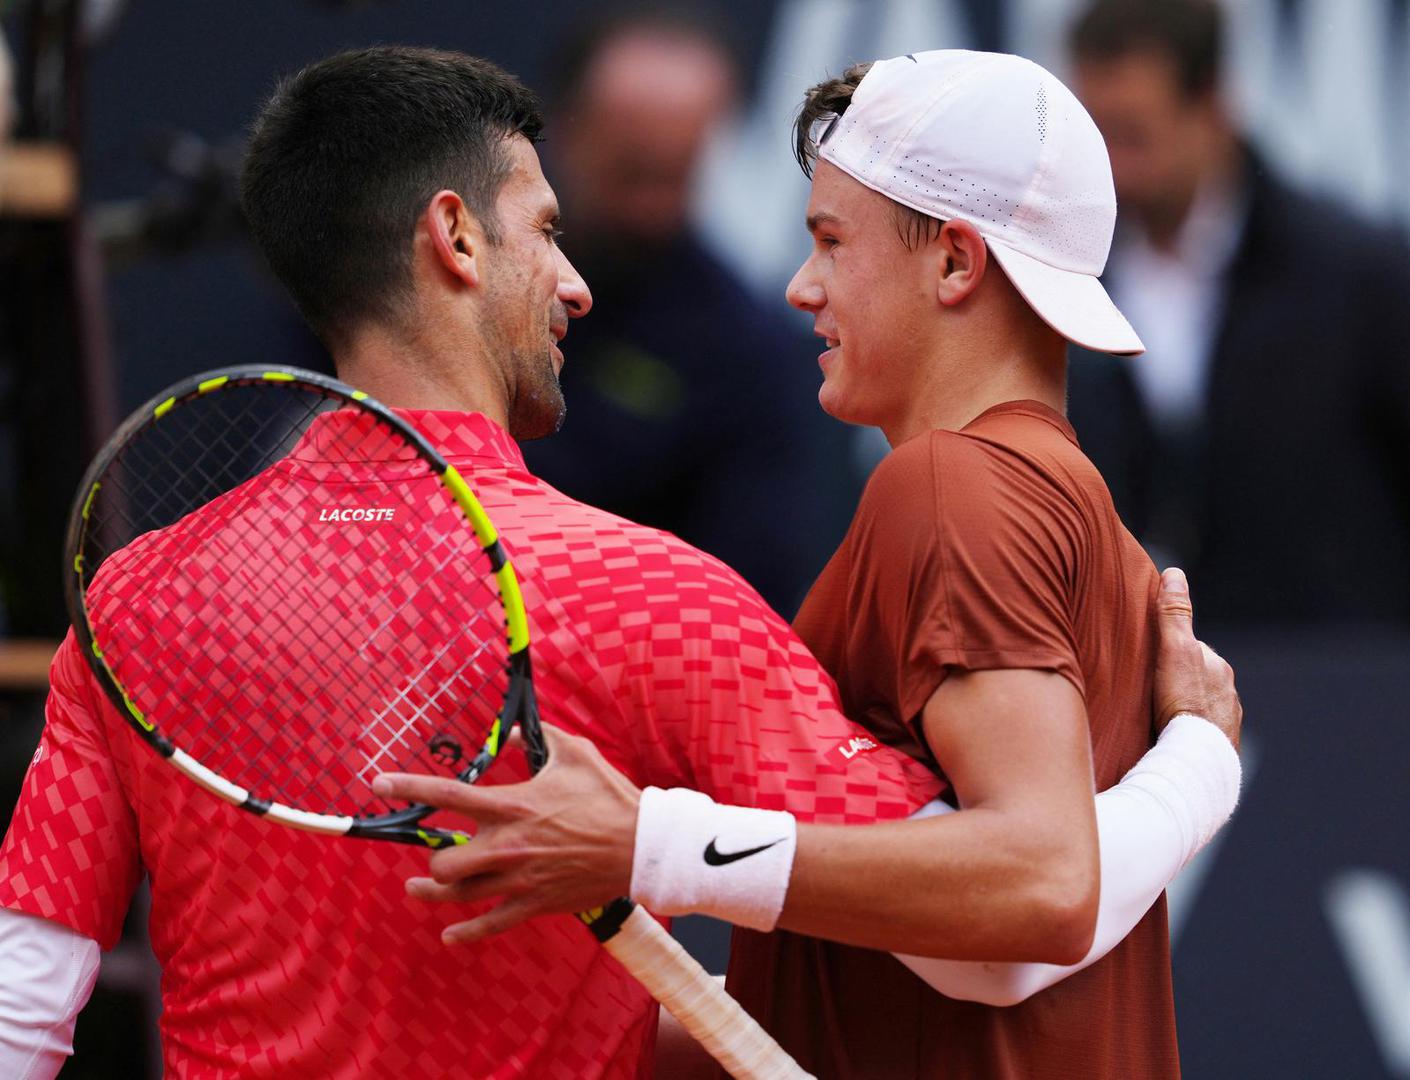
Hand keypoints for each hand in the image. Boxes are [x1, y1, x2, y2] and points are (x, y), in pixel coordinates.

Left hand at [371, 722, 641, 943]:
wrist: (641, 845)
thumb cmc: (609, 797)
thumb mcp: (575, 754)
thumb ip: (539, 738)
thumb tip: (514, 732)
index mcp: (512, 805)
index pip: (447, 795)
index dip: (408, 788)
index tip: (378, 783)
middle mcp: (508, 845)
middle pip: (445, 861)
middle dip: (431, 859)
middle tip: (431, 853)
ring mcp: (519, 879)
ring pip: (459, 895)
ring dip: (432, 893)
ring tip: (417, 888)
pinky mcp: (534, 903)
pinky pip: (490, 925)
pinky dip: (466, 933)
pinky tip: (449, 935)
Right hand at [1152, 567, 1241, 751]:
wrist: (1197, 761)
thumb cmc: (1182, 705)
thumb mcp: (1173, 652)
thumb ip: (1173, 615)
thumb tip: (1175, 573)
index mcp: (1217, 667)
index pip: (1189, 648)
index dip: (1165, 650)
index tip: (1146, 657)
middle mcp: (1228, 693)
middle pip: (1195, 677)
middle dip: (1176, 679)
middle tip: (1147, 687)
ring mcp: (1226, 722)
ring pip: (1199, 705)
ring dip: (1182, 707)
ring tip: (1156, 716)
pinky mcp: (1219, 748)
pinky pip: (1201, 732)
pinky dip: (1188, 730)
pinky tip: (1170, 738)